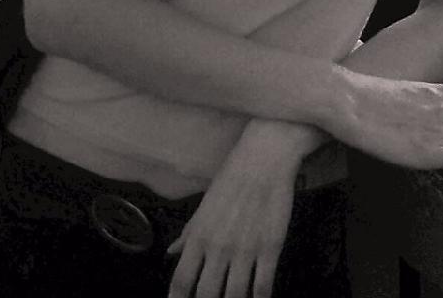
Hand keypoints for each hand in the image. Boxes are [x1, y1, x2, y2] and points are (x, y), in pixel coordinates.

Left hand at [166, 147, 297, 297]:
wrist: (264, 158)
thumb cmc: (232, 177)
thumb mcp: (205, 204)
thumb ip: (189, 232)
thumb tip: (172, 252)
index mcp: (200, 236)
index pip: (181, 280)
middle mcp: (219, 248)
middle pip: (206, 295)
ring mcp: (245, 250)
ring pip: (235, 296)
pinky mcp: (270, 248)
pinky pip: (263, 287)